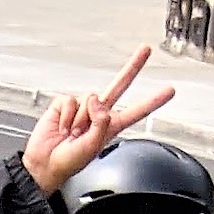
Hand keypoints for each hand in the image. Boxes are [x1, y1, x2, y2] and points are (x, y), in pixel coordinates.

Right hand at [20, 46, 174, 198]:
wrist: (44, 163)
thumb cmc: (68, 162)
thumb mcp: (91, 148)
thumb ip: (100, 123)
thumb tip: (97, 99)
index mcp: (110, 127)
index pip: (136, 111)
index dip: (152, 101)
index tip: (169, 90)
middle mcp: (98, 114)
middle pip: (120, 86)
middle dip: (133, 66)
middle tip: (146, 49)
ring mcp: (82, 107)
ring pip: (90, 97)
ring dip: (79, 119)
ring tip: (72, 134)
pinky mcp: (65, 104)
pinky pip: (70, 101)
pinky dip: (66, 115)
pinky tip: (62, 126)